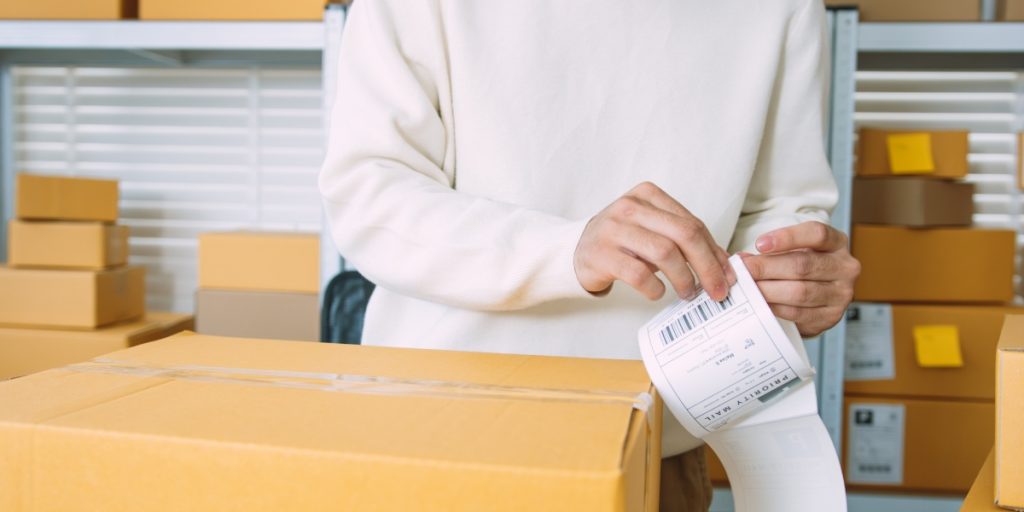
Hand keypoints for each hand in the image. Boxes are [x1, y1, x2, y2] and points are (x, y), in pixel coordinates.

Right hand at [573, 181, 734, 301]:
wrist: (577, 250)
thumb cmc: (622, 241)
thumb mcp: (652, 230)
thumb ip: (683, 240)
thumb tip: (723, 263)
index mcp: (648, 195)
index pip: (692, 222)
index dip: (714, 252)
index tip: (727, 276)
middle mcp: (630, 207)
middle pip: (684, 234)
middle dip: (707, 266)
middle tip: (716, 290)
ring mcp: (614, 229)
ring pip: (665, 253)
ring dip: (684, 278)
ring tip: (687, 292)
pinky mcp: (602, 254)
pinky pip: (638, 274)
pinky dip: (655, 288)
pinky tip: (657, 291)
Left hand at [741, 221, 859, 336]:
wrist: (820, 297)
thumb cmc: (805, 268)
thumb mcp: (794, 252)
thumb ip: (772, 253)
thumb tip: (742, 260)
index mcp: (837, 243)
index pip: (817, 234)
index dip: (787, 237)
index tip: (760, 244)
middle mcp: (845, 267)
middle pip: (803, 265)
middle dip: (767, 267)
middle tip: (744, 270)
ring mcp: (841, 294)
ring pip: (800, 291)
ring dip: (768, 290)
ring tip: (748, 287)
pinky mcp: (831, 317)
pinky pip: (798, 313)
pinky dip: (775, 308)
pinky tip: (760, 303)